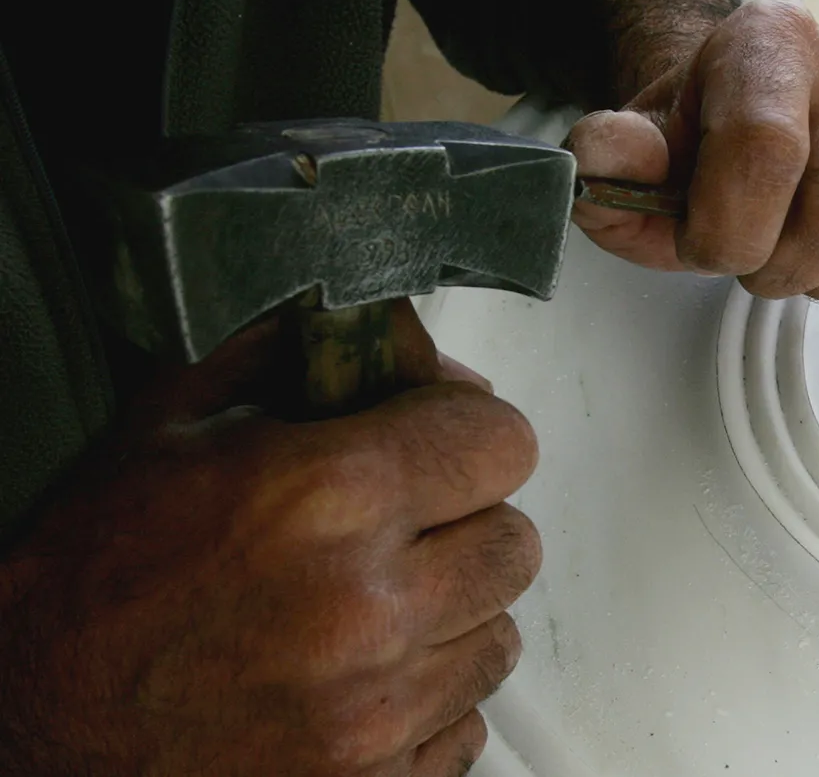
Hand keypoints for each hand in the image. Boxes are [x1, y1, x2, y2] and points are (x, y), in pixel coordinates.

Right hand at [0, 302, 540, 776]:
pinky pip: (464, 726)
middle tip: (400, 525)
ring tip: (368, 606)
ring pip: (497, 637)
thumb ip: (294, 357)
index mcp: (327, 495)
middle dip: (465, 520)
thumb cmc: (85, 578)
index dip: (468, 432)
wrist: (21, 730)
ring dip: (451, 614)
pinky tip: (357, 678)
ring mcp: (375, 711)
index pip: (502, 440)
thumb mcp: (169, 423)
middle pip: (514, 542)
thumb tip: (400, 344)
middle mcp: (368, 607)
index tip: (434, 442)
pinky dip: (428, 701)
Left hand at [566, 0, 818, 321]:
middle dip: (774, 270)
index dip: (727, 229)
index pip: (767, 151)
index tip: (698, 244)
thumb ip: (609, 155)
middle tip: (747, 252)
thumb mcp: (636, 142)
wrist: (754, 114)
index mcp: (773, 40)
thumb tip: (602, 159)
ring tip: (794, 249)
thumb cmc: (699, 137)